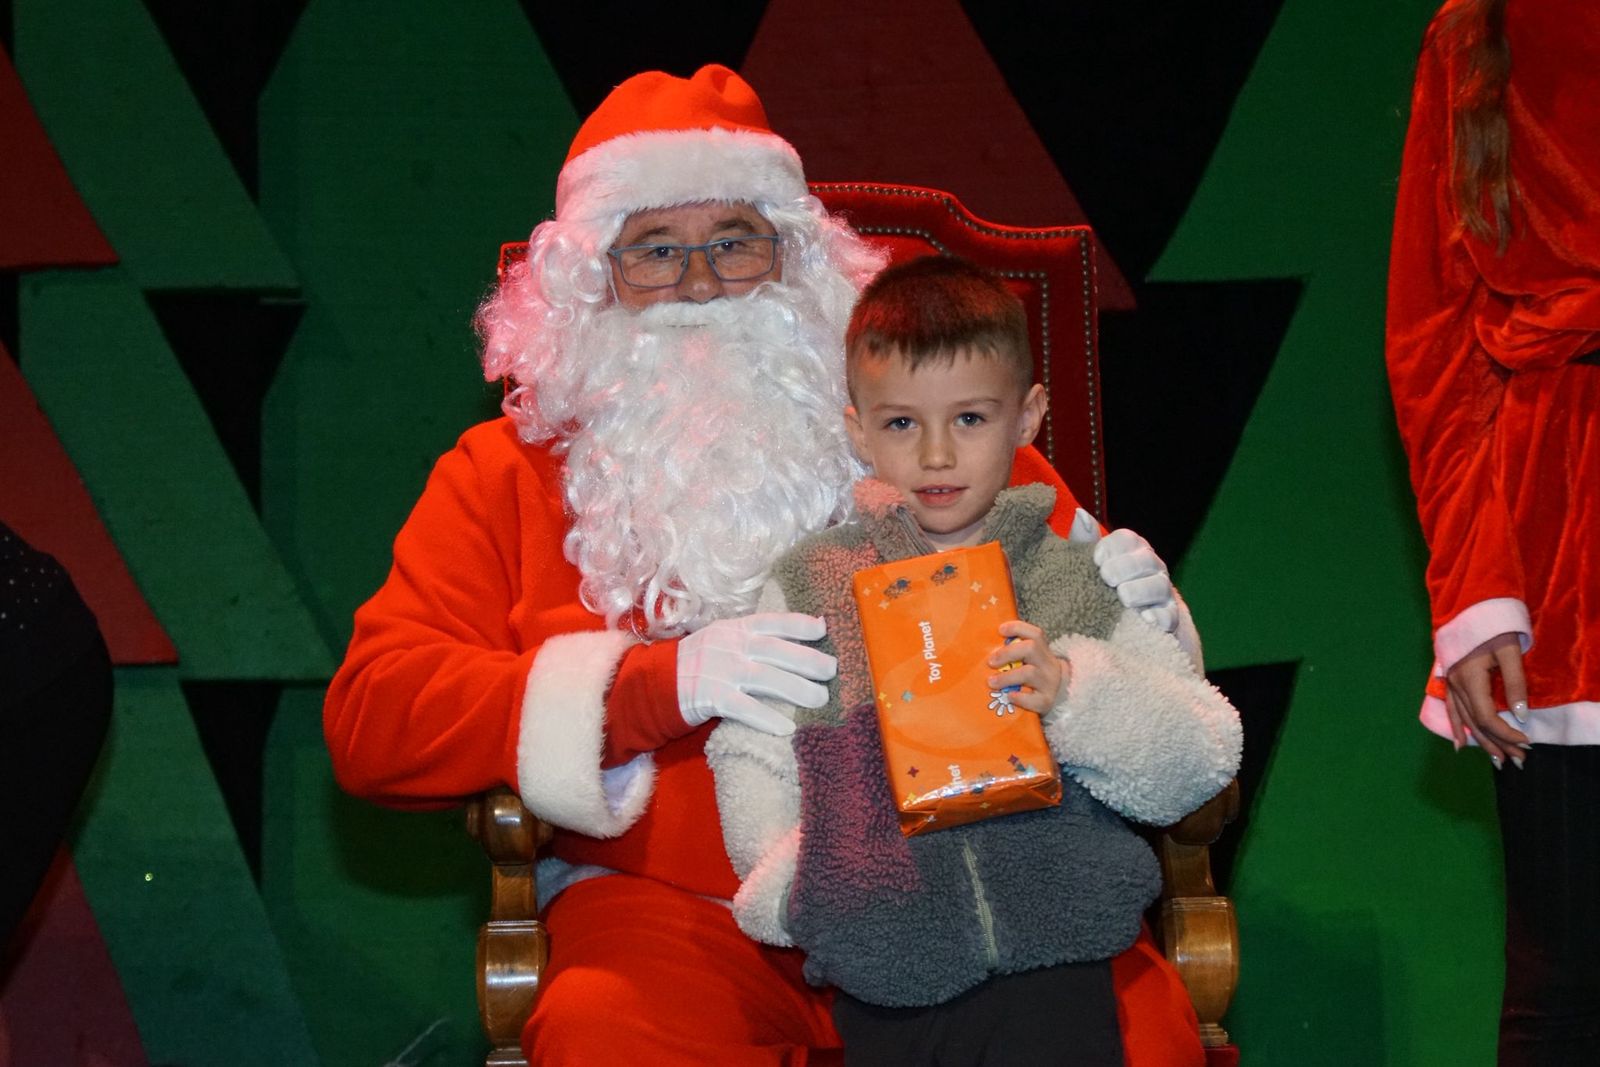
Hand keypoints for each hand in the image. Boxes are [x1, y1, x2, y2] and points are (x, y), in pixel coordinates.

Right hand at [677, 613, 836, 735]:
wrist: (653, 685)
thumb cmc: (696, 665)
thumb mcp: (721, 642)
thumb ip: (751, 640)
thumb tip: (794, 644)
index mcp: (732, 628)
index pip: (770, 622)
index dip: (797, 624)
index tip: (823, 629)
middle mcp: (727, 645)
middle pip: (774, 650)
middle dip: (806, 659)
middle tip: (833, 670)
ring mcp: (717, 670)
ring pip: (764, 677)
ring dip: (796, 689)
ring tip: (820, 698)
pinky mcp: (708, 696)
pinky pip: (742, 708)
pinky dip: (765, 717)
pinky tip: (787, 727)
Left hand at [986, 620, 1070, 714]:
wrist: (1059, 695)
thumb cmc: (1034, 673)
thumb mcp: (1028, 659)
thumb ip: (1012, 651)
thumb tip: (982, 646)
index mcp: (1042, 649)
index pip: (1034, 633)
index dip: (1017, 628)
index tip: (1000, 630)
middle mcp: (1047, 663)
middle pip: (1031, 648)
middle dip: (1008, 653)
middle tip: (991, 662)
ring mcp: (1048, 682)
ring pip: (1030, 673)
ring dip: (1007, 677)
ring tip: (991, 682)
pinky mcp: (1046, 700)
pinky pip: (1034, 699)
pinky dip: (1020, 698)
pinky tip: (1009, 697)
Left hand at [1068, 510, 1175, 632]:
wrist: (1121, 625)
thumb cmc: (1103, 586)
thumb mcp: (1090, 564)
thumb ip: (1084, 541)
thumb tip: (1080, 514)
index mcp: (1132, 551)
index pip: (1127, 539)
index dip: (1112, 546)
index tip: (1096, 559)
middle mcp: (1151, 568)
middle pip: (1146, 559)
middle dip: (1125, 566)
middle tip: (1106, 578)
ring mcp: (1162, 593)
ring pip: (1159, 585)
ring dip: (1141, 590)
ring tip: (1124, 597)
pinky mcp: (1168, 619)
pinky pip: (1169, 616)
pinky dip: (1160, 617)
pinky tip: (1146, 618)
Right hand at [1445, 631, 1529, 767]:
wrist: (1470, 608)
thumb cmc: (1493, 628)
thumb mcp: (1509, 652)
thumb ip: (1515, 684)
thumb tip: (1521, 716)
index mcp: (1469, 678)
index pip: (1486, 716)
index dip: (1506, 733)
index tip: (1527, 742)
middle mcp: (1455, 685)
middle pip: (1476, 723)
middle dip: (1498, 744)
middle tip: (1519, 761)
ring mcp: (1449, 684)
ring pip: (1465, 720)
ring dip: (1482, 741)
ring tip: (1499, 760)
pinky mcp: (1449, 681)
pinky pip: (1452, 710)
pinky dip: (1456, 728)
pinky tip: (1460, 745)